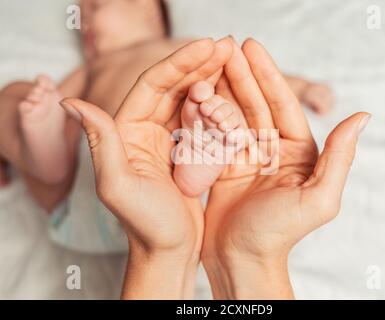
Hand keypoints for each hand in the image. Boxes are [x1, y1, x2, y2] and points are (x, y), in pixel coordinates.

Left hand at [60, 38, 232, 298]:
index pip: (153, 86)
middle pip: (173, 86)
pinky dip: (217, 105)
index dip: (180, 63)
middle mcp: (144, 130)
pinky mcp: (187, 151)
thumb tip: (70, 101)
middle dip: (199, 64)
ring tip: (234, 60)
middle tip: (227, 45)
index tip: (208, 46)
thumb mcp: (118, 184)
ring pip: (189, 99)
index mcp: (126, 132)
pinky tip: (234, 92)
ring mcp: (167, 139)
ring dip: (211, 79)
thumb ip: (100, 141)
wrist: (169, 251)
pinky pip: (202, 120)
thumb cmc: (146, 225)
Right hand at [202, 38, 369, 298]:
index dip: (267, 75)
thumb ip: (340, 157)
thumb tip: (362, 117)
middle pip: (256, 103)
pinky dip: (205, 114)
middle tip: (225, 44)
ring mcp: (246, 156)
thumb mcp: (319, 199)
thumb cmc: (279, 235)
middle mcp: (273, 150)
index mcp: (299, 152)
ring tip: (207, 62)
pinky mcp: (222, 165)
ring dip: (222, 88)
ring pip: (233, 114)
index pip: (282, 104)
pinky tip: (196, 94)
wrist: (241, 260)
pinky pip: (214, 134)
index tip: (250, 48)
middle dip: (242, 74)